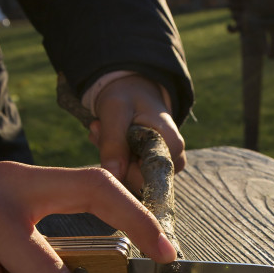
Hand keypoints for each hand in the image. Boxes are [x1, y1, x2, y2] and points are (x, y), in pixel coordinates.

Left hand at [88, 74, 185, 192]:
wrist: (135, 92)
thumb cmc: (128, 97)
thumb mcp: (115, 111)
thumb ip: (113, 143)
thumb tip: (114, 177)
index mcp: (171, 145)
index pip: (143, 178)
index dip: (119, 165)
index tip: (104, 135)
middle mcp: (174, 161)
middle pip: (136, 180)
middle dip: (112, 158)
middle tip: (99, 128)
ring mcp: (166, 168)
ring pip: (130, 179)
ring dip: (111, 157)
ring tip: (104, 130)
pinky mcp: (154, 171)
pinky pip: (129, 176)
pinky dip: (115, 160)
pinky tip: (111, 140)